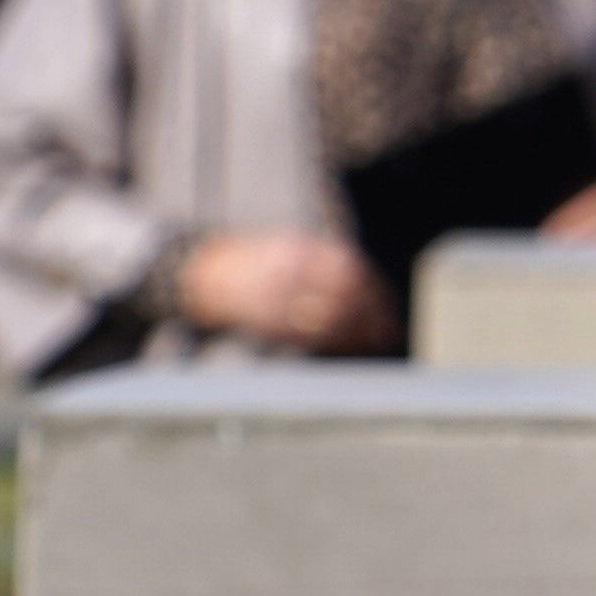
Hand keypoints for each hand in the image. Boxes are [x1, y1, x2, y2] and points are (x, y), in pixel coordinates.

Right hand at [175, 231, 394, 354]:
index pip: (351, 270)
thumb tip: (377, 297)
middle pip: (345, 296)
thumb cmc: (265, 263)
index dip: (376, 290)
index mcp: (301, 249)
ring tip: (375, 341)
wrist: (206, 272)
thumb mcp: (296, 251)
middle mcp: (290, 271)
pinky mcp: (266, 318)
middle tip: (389, 330)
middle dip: (372, 316)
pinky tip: (347, 346)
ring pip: (329, 319)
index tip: (390, 306)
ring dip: (357, 333)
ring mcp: (277, 296)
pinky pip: (307, 334)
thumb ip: (331, 267)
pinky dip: (334, 342)